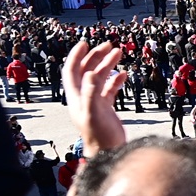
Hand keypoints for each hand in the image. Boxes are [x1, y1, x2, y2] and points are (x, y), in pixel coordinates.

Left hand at [63, 40, 126, 154]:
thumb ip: (91, 93)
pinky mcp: (105, 107)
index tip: (84, 43)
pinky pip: (110, 88)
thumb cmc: (98, 137)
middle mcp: (84, 97)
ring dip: (108, 64)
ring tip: (118, 52)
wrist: (108, 152)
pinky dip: (116, 79)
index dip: (76, 55)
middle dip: (96, 56)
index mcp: (76, 96)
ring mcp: (95, 101)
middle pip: (87, 70)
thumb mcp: (93, 113)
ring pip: (100, 77)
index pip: (72, 71)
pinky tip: (124, 74)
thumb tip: (91, 73)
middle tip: (107, 45)